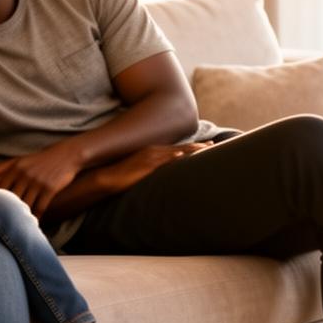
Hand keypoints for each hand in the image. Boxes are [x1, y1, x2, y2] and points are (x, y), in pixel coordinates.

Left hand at [0, 139, 84, 218]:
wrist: (66, 155)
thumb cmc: (40, 159)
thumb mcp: (21, 160)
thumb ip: (4, 167)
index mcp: (15, 168)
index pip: (0, 188)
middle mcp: (25, 175)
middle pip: (12, 198)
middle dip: (8, 211)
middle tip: (3, 223)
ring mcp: (37, 182)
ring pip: (25, 204)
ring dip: (22, 216)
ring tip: (17, 225)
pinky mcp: (49, 189)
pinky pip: (40, 207)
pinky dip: (36, 217)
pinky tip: (34, 223)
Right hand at [97, 141, 212, 195]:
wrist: (107, 177)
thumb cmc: (123, 176)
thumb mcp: (142, 171)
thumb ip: (155, 170)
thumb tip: (165, 175)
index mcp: (153, 152)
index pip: (178, 149)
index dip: (193, 147)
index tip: (207, 145)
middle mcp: (154, 151)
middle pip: (181, 148)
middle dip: (198, 146)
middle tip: (214, 144)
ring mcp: (150, 157)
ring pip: (175, 152)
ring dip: (191, 150)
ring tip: (206, 149)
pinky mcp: (145, 164)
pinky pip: (162, 160)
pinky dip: (172, 157)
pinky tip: (181, 155)